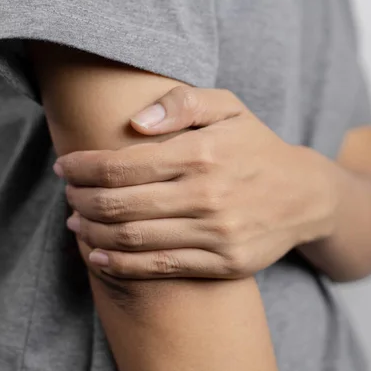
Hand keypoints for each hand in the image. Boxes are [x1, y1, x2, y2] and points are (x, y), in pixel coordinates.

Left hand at [55, 86, 335, 278]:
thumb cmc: (257, 148)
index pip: (121, 165)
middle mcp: (206, 195)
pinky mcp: (223, 263)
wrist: (305, 196)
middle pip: (119, 204)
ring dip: (93, 231)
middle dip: (81, 199)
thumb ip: (183, 103)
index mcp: (202, 153)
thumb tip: (136, 123)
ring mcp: (216, 234)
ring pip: (133, 238)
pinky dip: (120, 265)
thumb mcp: (229, 108)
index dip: (83, 167)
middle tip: (69, 195)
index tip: (65, 167)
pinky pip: (160, 268)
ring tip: (76, 221)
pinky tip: (98, 256)